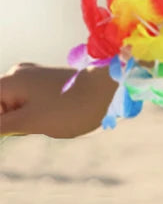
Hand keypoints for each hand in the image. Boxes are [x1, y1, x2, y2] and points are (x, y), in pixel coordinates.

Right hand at [0, 62, 118, 138]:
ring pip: (10, 108)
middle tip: (32, 125)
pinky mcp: (46, 84)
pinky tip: (47, 119)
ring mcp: (33, 77)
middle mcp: (18, 73)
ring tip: (43, 121)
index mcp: (9, 80)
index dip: (1, 124)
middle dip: (8, 124)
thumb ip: (0, 125)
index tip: (18, 129)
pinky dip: (29, 117)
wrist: (110, 91)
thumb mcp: (28, 122)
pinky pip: (25, 104)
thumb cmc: (70, 108)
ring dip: (18, 122)